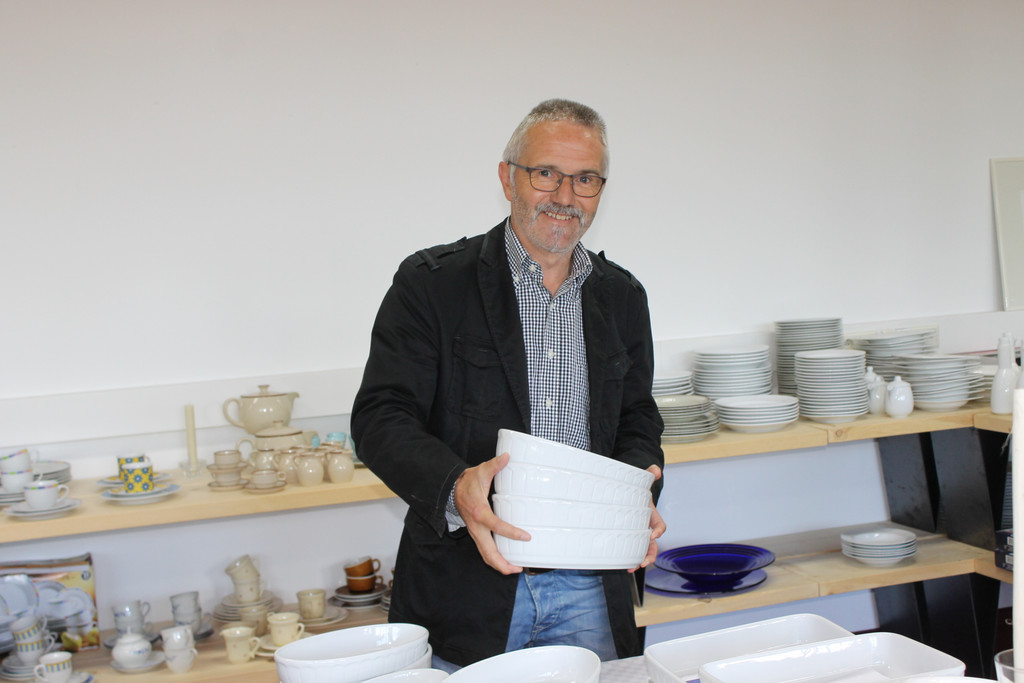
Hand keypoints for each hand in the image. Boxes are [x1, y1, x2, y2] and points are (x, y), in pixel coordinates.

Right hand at [453, 452, 529, 574]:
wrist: (453, 489)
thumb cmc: (469, 481)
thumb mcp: (481, 471)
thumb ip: (495, 465)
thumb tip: (507, 456)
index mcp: (479, 512)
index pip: (496, 526)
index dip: (511, 533)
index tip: (526, 537)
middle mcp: (476, 526)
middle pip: (487, 552)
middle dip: (501, 563)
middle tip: (518, 568)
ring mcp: (476, 532)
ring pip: (485, 555)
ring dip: (498, 564)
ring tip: (515, 568)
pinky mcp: (477, 534)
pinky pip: (485, 550)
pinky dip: (495, 558)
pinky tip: (507, 559)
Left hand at [630, 464, 665, 572]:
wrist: (627, 493)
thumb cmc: (635, 490)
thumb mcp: (642, 481)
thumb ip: (648, 474)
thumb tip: (655, 469)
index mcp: (651, 516)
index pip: (660, 525)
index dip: (658, 530)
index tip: (653, 534)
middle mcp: (646, 527)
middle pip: (653, 544)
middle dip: (650, 554)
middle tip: (643, 562)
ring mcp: (637, 533)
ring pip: (642, 550)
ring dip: (639, 560)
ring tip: (631, 567)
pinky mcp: (627, 536)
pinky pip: (630, 549)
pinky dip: (627, 557)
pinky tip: (621, 563)